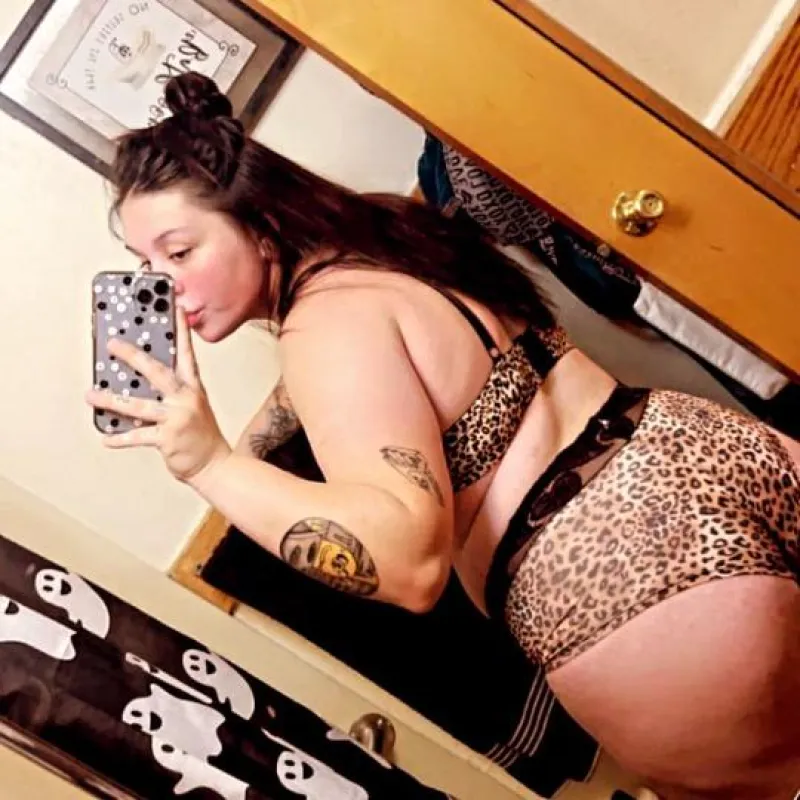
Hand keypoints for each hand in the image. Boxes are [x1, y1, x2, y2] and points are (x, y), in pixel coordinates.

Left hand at [86, 308, 230, 483]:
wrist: (214, 464)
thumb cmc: (199, 433)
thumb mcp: (191, 404)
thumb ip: (171, 390)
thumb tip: (137, 379)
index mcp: (192, 387)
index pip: (186, 352)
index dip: (180, 329)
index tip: (174, 306)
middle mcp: (186, 398)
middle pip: (157, 372)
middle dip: (133, 356)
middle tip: (113, 344)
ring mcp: (177, 418)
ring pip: (139, 405)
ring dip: (111, 399)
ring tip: (91, 394)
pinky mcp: (168, 439)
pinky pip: (138, 436)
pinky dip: (119, 437)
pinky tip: (105, 437)